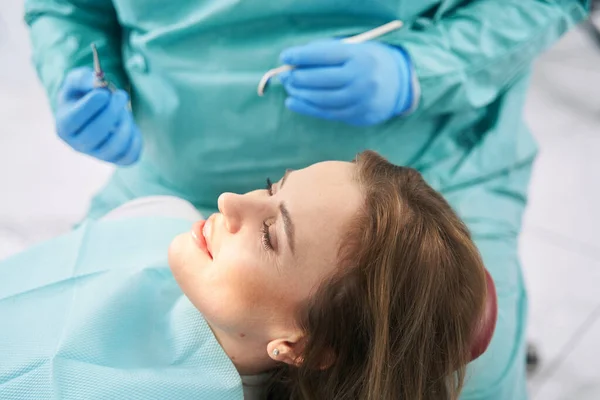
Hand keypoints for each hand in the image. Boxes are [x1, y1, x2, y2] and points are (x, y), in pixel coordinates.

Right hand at [55, 67, 141, 164]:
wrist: (94, 114)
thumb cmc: (83, 95)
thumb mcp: (77, 81)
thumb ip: (83, 78)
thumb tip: (96, 81)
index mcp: (64, 126)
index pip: (74, 120)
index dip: (90, 106)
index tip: (104, 93)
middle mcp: (78, 145)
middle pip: (94, 134)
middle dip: (111, 112)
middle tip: (121, 95)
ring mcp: (97, 155)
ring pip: (114, 147)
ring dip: (124, 124)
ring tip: (125, 110)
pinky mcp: (116, 159)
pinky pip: (130, 156)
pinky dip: (135, 139)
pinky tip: (130, 125)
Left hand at [279, 40, 413, 125]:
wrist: (399, 84)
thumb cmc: (367, 62)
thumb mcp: (353, 50)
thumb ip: (325, 53)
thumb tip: (294, 63)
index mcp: (360, 56)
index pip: (324, 55)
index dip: (301, 56)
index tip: (285, 57)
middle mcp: (362, 78)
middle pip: (321, 79)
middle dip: (298, 77)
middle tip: (284, 76)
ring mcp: (361, 99)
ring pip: (322, 99)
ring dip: (300, 94)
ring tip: (289, 88)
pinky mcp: (358, 115)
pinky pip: (327, 113)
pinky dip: (307, 108)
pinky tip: (294, 102)